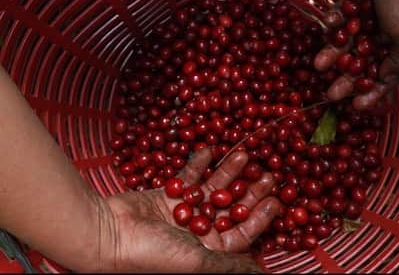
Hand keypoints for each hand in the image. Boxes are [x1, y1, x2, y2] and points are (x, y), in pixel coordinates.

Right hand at [90, 149, 280, 272]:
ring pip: (212, 190)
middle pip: (231, 209)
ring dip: (227, 173)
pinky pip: (187, 178)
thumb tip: (261, 271)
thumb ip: (229, 264)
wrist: (107, 236)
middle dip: (249, 192)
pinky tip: (210, 151)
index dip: (261, 217)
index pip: (242, 233)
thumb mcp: (198, 261)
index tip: (277, 199)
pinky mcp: (165, 196)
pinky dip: (198, 164)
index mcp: (208, 251)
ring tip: (244, 154)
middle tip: (268, 174)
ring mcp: (182, 213)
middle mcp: (198, 233)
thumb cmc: (152, 255)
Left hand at [314, 0, 398, 108]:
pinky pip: (339, 23)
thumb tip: (385, 81)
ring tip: (318, 66)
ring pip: (347, 46)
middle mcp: (386, 33)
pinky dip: (333, 26)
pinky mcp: (350, 5)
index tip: (356, 107)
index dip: (372, 92)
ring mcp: (367, 19)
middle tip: (330, 94)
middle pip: (363, 64)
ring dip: (332, 57)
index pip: (387, 75)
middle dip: (347, 80)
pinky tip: (329, 24)